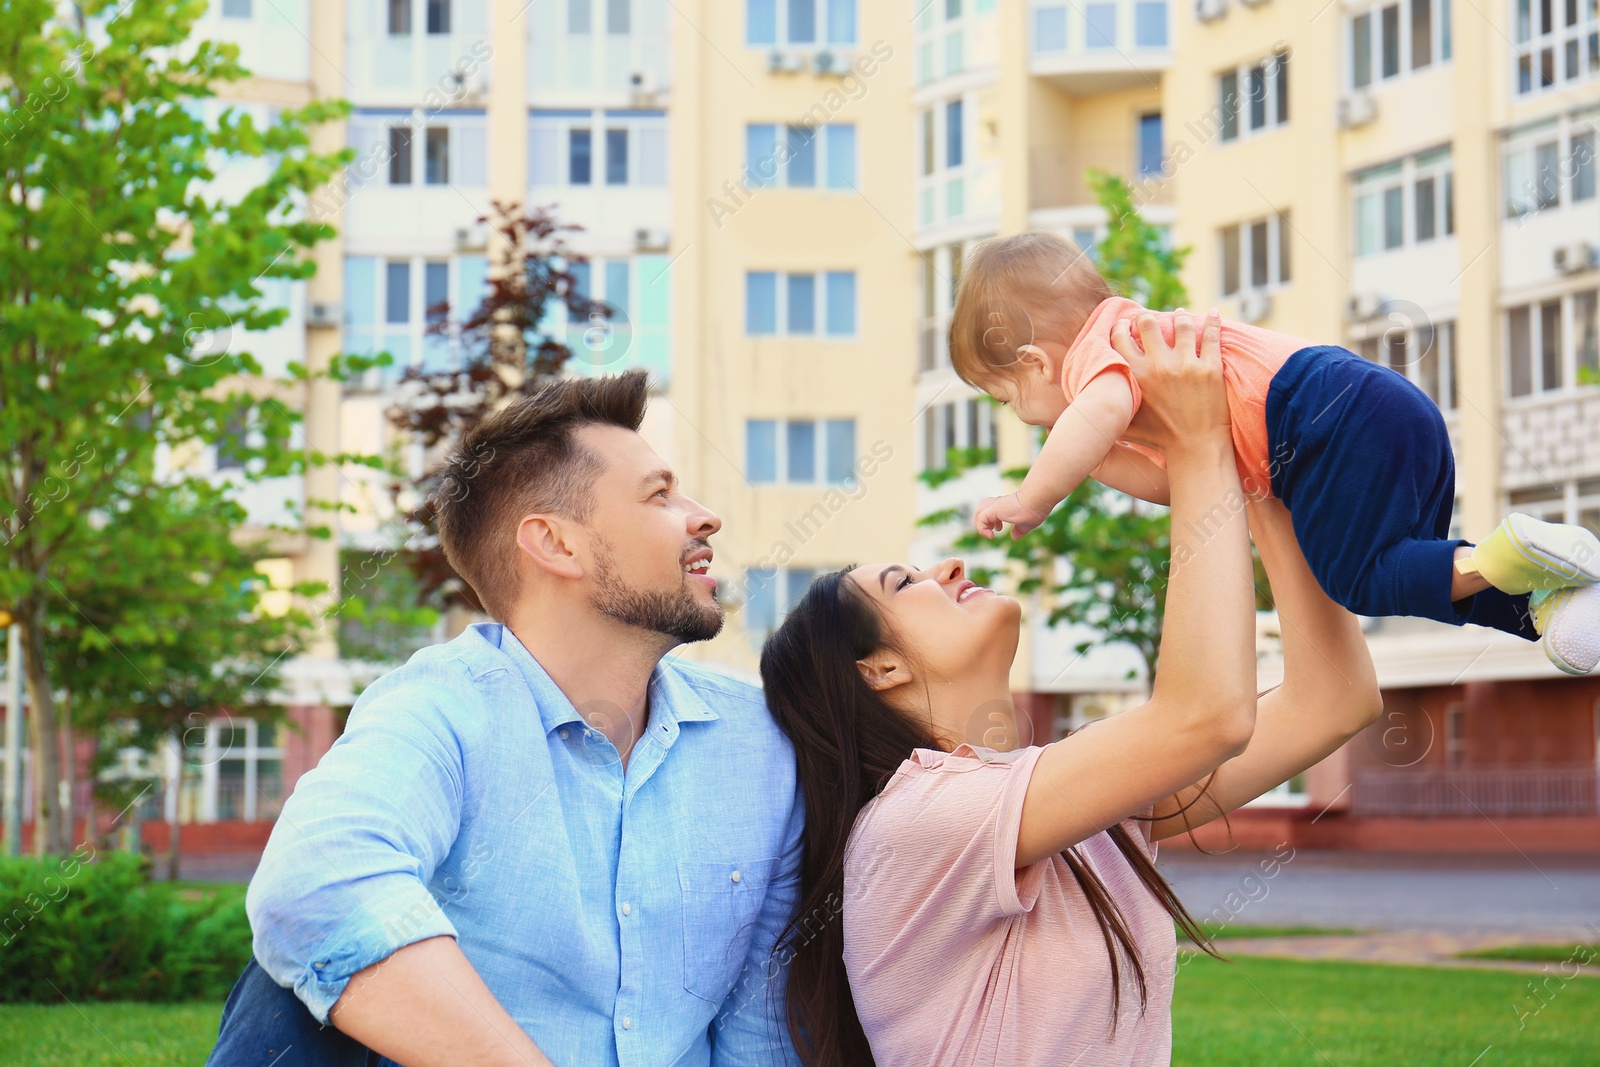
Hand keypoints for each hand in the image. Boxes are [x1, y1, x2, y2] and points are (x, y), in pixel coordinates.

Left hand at [975, 492, 1051, 539]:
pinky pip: (981, 519)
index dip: (991, 520)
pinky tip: (991, 536)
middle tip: (991, 529)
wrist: (1037, 499)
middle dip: (983, 520)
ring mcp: (996, 505)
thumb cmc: (1035, 510)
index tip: (998, 529)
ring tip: (988, 533)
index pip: (992, 508)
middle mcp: (1000, 503)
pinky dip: (982, 529)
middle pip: (982, 507)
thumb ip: (1019, 530)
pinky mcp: (993, 509)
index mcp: (1007, 505)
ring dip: (980, 524)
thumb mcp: (1026, 524)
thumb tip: (1014, 537)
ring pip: (979, 512)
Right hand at [1113, 309, 1229, 458]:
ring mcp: (1187, 364)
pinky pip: (1212, 336)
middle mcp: (1159, 365)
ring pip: (1181, 325)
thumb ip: (1109, 406)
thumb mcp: (1126, 422)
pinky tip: (1213, 313)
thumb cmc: (1158, 439)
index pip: (1121, 339)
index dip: (1120, 327)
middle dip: (1145, 317)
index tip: (1123, 324)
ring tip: (1179, 314)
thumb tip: (1085, 404)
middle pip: (1147, 324)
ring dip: (1179, 316)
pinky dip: (1213, 321)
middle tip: (1147, 318)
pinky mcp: (1211, 367)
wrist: (1196, 448)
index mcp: (1136, 375)